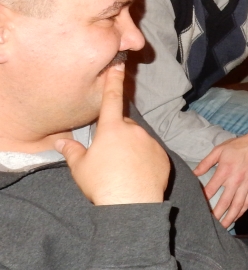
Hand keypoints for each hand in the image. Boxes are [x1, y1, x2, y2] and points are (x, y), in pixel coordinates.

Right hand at [55, 64, 168, 204]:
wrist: (132, 204)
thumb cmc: (103, 184)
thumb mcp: (80, 168)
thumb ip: (72, 151)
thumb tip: (62, 142)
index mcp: (112, 129)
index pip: (111, 99)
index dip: (113, 81)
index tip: (118, 65)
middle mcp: (134, 130)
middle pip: (123, 126)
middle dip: (117, 135)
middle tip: (108, 157)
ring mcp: (151, 142)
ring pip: (138, 140)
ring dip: (131, 148)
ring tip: (122, 170)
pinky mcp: (163, 156)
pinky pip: (151, 153)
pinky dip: (144, 160)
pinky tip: (136, 174)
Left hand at [194, 121, 247, 227]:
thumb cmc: (239, 145)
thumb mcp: (219, 150)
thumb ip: (206, 163)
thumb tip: (194, 173)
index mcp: (225, 170)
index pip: (211, 189)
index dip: (203, 199)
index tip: (196, 206)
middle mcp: (236, 180)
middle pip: (224, 202)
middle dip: (216, 214)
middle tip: (208, 224)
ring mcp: (246, 184)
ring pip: (237, 206)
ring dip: (229, 218)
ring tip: (222, 226)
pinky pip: (247, 202)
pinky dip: (241, 211)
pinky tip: (236, 217)